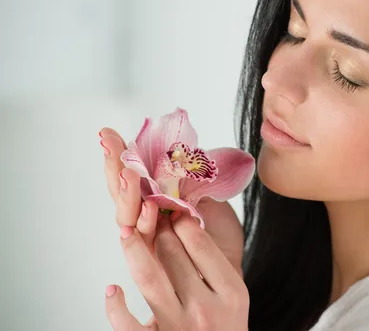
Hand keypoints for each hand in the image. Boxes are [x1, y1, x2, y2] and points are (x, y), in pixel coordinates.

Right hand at [100, 128, 244, 273]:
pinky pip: (142, 242)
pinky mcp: (152, 261)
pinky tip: (147, 209)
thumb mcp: (208, 199)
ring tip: (128, 172)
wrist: (230, 267)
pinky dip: (142, 225)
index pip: (132, 174)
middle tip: (109, 143)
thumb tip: (180, 159)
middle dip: (115, 165)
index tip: (108, 133)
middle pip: (122, 191)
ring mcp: (146, 239)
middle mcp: (144, 218)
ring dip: (127, 192)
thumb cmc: (218, 235)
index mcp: (155, 198)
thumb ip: (190, 184)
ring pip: (128, 215)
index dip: (120, 154)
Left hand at [105, 212, 248, 330]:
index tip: (173, 211)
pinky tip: (113, 290)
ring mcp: (178, 328)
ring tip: (125, 232)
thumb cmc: (224, 329)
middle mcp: (205, 308)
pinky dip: (115, 305)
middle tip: (149, 214)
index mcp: (231, 293)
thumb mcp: (232, 299)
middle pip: (174, 254)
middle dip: (158, 229)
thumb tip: (186, 226)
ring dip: (133, 249)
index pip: (200, 245)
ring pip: (148, 277)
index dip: (182, 222)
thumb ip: (215, 269)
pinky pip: (127, 322)